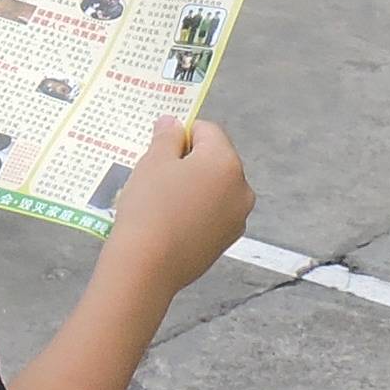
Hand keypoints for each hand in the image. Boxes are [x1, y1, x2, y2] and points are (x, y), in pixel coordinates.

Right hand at [100, 116, 251, 296]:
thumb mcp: (153, 162)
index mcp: (226, 162)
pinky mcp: (227, 241)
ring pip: (215, 189)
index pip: (207, 130)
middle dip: (190, 162)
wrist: (147, 265)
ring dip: (195, 187)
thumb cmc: (149, 206)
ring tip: (162, 202)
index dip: (181, 134)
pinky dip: (197, 212)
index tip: (159, 150)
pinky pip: (213, 214)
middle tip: (158, 175)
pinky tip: (171, 222)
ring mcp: (237, 218)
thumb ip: (167, 137)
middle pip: (215, 160)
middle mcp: (242, 188)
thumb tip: (173, 123)